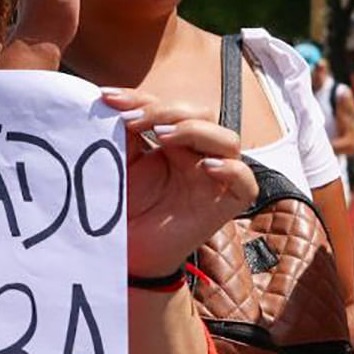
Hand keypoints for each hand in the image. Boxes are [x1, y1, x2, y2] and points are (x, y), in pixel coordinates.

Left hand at [107, 87, 257, 277]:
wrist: (128, 254)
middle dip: (166, 110)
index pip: (169, 107)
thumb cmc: (126, 210)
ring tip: (161, 135)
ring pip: (227, 140)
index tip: (108, 98)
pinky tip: (205, 167)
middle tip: (132, 120)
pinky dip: (231, 169)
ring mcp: (215, 179)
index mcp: (175, 142)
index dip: (141, 98)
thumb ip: (121, 135)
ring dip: (195, 131)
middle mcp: (199, 155)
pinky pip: (245, 181)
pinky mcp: (226, 205)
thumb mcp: (120, 165)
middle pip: (202, 115)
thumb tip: (110, 101)